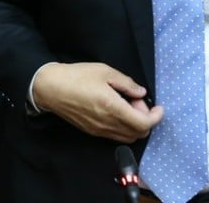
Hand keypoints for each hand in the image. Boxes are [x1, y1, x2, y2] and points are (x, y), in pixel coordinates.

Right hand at [33, 62, 162, 142]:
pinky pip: (115, 136)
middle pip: (139, 133)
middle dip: (145, 119)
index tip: (158, 107)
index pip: (143, 123)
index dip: (156, 117)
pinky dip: (123, 128)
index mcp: (112, 107)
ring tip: (126, 107)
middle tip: (136, 101)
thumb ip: (126, 83)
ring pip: (127, 137)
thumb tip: (141, 93)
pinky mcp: (92, 132)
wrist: (49, 88)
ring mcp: (99, 130)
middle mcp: (108, 123)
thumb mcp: (103, 71)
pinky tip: (115, 112)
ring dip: (134, 125)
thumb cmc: (76, 76)